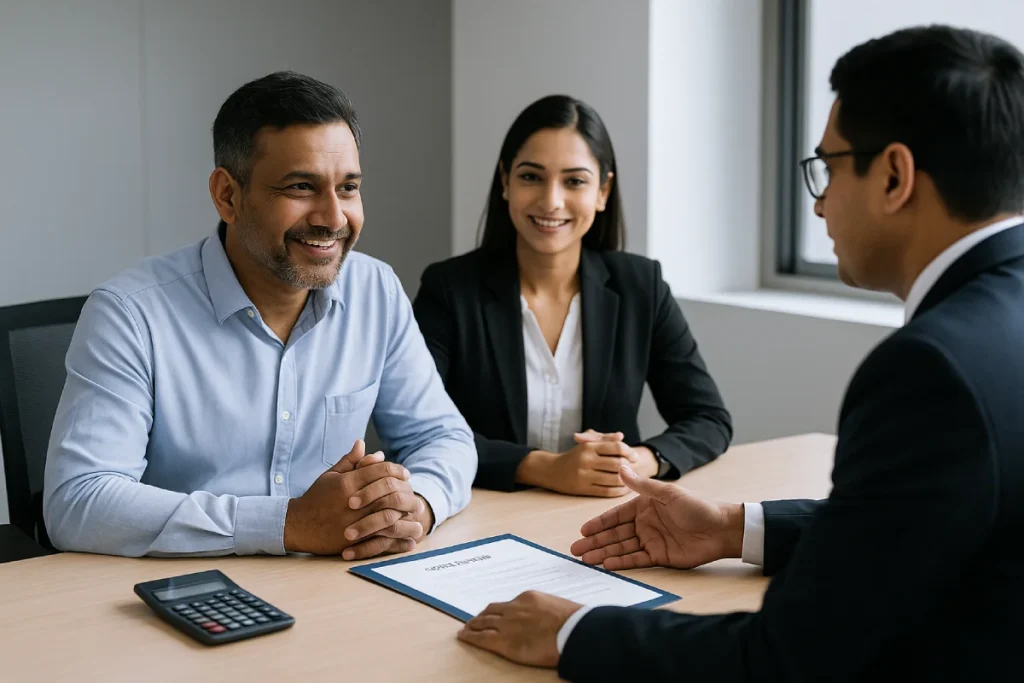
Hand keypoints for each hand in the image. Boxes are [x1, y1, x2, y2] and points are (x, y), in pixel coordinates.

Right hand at [284, 439, 423, 556]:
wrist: (297, 525)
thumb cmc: (315, 499)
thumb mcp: (330, 476)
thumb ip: (349, 461)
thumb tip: (364, 444)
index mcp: (347, 483)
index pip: (380, 471)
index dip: (396, 471)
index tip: (406, 476)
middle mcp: (352, 502)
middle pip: (388, 493)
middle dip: (406, 495)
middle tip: (416, 498)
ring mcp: (353, 522)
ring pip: (389, 518)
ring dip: (407, 519)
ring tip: (418, 520)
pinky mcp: (353, 541)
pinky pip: (381, 541)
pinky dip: (398, 542)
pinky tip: (409, 541)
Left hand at [457, 591, 579, 667]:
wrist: (573, 631)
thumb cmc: (574, 622)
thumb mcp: (558, 608)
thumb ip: (545, 612)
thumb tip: (547, 620)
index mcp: (528, 598)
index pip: (508, 604)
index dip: (499, 610)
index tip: (496, 613)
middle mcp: (513, 608)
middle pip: (491, 611)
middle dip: (482, 615)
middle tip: (475, 619)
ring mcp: (506, 624)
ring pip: (483, 622)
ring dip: (474, 624)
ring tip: (467, 628)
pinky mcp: (503, 641)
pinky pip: (481, 638)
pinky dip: (470, 636)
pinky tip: (463, 636)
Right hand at [516, 434, 637, 496]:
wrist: (551, 470)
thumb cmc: (574, 455)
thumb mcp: (587, 443)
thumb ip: (605, 438)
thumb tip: (621, 436)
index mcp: (588, 446)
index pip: (616, 447)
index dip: (630, 451)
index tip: (635, 456)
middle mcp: (586, 460)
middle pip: (618, 463)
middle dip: (630, 467)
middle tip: (636, 469)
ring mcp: (584, 475)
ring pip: (614, 479)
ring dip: (627, 480)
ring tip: (633, 479)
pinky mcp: (583, 489)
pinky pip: (607, 491)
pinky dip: (619, 491)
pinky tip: (624, 489)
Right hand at [570, 465, 743, 569]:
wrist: (721, 530)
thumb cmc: (696, 507)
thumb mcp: (667, 493)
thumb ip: (641, 484)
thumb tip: (621, 467)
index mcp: (644, 506)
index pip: (616, 516)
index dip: (598, 524)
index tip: (582, 531)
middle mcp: (644, 524)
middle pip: (615, 534)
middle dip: (595, 542)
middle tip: (576, 550)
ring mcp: (651, 540)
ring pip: (621, 548)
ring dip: (603, 554)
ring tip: (585, 560)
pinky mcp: (659, 556)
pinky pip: (636, 560)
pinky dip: (621, 563)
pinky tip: (607, 564)